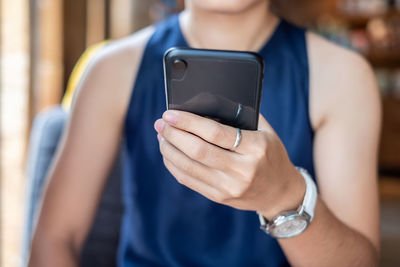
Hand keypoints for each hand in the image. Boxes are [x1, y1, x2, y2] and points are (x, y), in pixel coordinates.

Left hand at [154, 110, 304, 218]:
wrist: (279, 191)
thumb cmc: (270, 154)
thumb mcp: (265, 132)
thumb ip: (240, 116)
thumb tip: (204, 103)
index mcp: (255, 148)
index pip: (214, 133)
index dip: (188, 122)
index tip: (171, 113)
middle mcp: (242, 170)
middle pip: (197, 150)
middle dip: (174, 134)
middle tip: (161, 123)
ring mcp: (229, 187)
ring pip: (188, 167)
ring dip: (169, 149)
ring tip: (161, 136)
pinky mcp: (219, 197)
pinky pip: (189, 180)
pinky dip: (173, 165)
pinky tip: (168, 153)